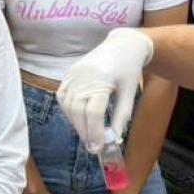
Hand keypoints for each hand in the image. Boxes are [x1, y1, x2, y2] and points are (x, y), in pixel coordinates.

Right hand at [57, 29, 153, 151]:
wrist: (122, 46)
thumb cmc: (129, 70)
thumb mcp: (130, 94)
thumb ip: (121, 116)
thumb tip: (115, 139)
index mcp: (102, 79)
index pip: (93, 112)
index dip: (95, 132)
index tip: (98, 148)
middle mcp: (84, 76)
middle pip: (78, 111)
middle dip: (84, 132)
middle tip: (92, 147)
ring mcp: (74, 74)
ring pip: (68, 106)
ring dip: (76, 124)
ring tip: (87, 135)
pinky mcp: (69, 73)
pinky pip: (63, 97)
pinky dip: (68, 111)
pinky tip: (77, 119)